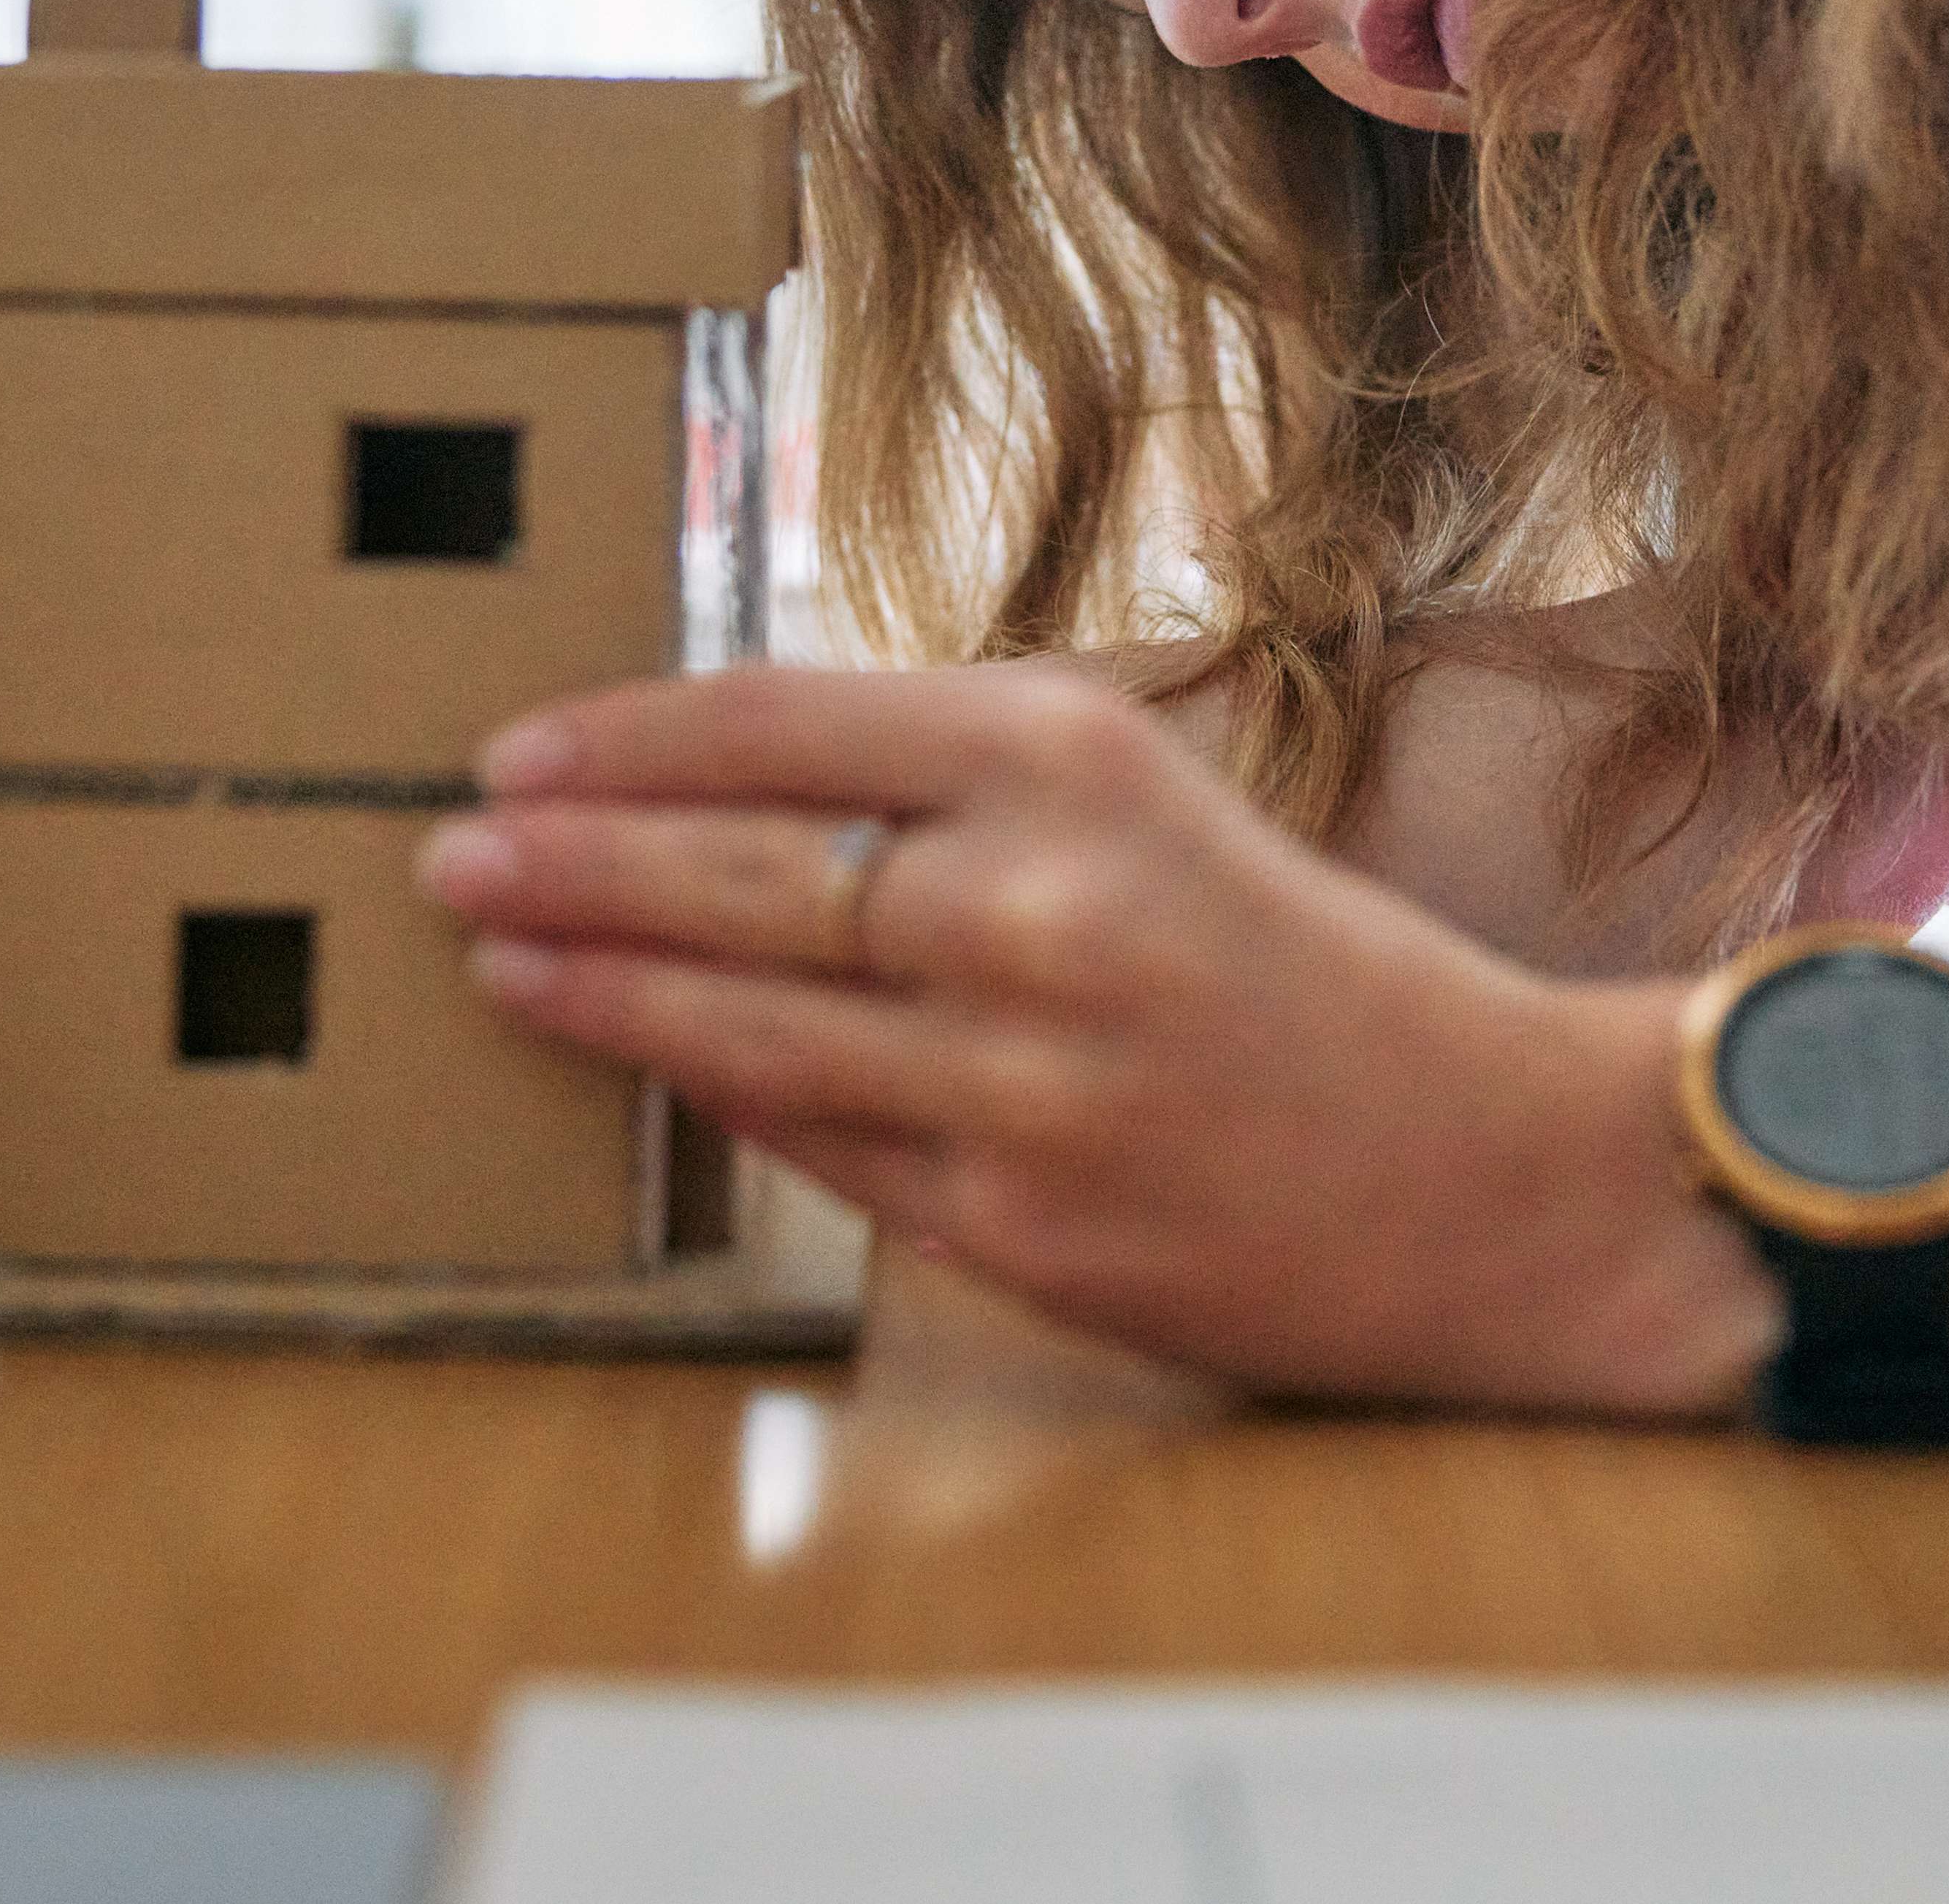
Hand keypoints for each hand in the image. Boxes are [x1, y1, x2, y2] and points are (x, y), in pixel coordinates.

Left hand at [418, 661, 1769, 1410]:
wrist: (1500, 1172)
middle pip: (732, 871)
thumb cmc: (1313, 964)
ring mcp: (1020, 1080)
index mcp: (1079, 759)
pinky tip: (628, 1065)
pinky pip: (815, 1146)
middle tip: (448, 849)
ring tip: (492, 955)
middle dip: (564, 860)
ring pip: (743, 1022)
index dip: (626, 736)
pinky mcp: (1016, 1228)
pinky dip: (710, 1098)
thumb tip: (734, 781)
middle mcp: (1039, 903)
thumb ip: (962, 779)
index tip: (519, 746)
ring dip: (593, 986)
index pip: (785, 721)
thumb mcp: (1151, 798)